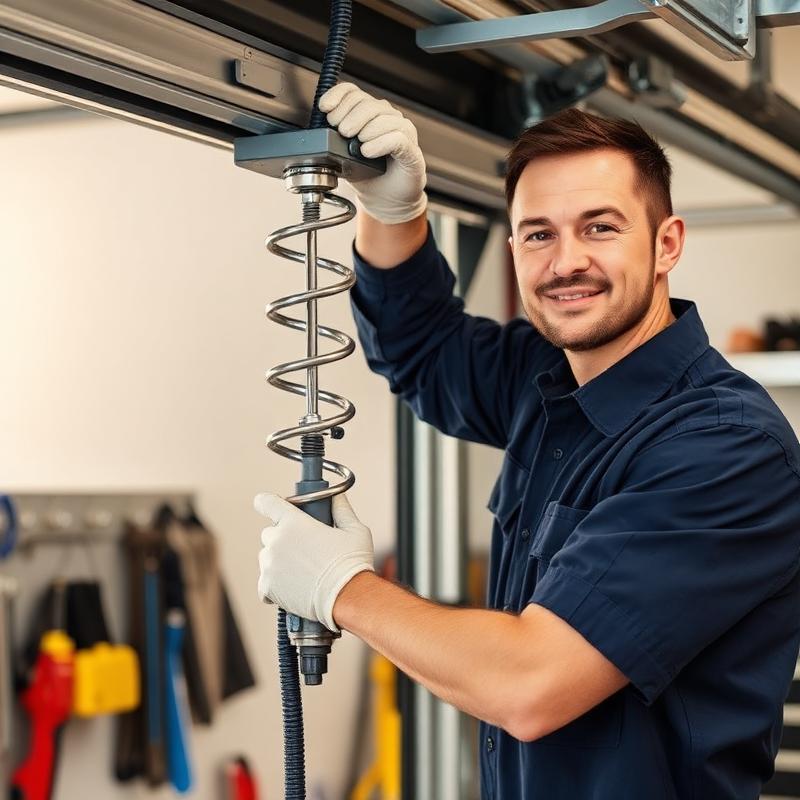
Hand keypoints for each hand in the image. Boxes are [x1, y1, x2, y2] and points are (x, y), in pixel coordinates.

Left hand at [255, 492, 373, 631]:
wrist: (348, 597)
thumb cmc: (352, 564)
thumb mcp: (354, 530)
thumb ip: (342, 509)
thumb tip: (337, 496)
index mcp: (294, 522)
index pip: (266, 502)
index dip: (268, 503)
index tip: (272, 507)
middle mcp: (277, 540)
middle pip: (270, 533)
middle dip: (283, 539)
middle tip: (303, 550)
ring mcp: (269, 564)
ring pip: (267, 558)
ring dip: (278, 562)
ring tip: (302, 572)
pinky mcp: (267, 587)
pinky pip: (265, 583)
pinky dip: (275, 586)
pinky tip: (293, 587)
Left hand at [318, 83, 426, 224]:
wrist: (384, 200)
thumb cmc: (367, 175)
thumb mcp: (342, 155)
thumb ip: (334, 140)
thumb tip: (321, 131)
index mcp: (369, 114)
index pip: (352, 92)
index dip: (337, 96)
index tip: (325, 109)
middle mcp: (387, 117)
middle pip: (366, 102)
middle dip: (349, 116)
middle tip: (342, 132)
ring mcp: (402, 132)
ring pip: (383, 116)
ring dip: (365, 129)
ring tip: (357, 146)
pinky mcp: (411, 150)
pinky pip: (397, 138)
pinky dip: (379, 143)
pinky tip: (367, 152)